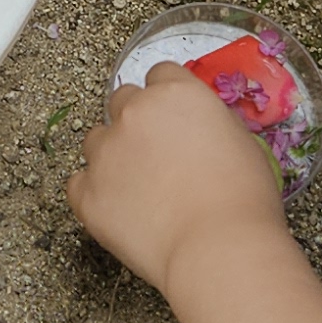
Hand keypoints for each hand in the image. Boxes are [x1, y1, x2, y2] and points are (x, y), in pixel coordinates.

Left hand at [68, 63, 290, 293]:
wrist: (218, 248)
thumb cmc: (242, 199)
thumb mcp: (242, 141)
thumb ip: (210, 121)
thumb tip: (198, 126)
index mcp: (175, 93)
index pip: (160, 74)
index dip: (169, 97)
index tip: (175, 118)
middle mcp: (133, 113)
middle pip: (122, 100)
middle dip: (137, 121)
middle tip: (158, 154)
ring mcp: (104, 153)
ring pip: (96, 140)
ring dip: (113, 155)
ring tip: (139, 187)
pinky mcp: (86, 193)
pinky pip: (79, 184)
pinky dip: (95, 193)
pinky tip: (120, 209)